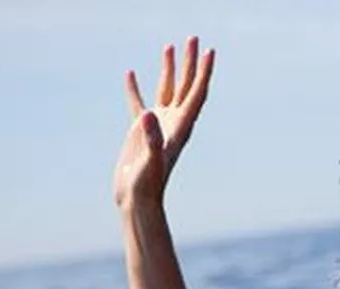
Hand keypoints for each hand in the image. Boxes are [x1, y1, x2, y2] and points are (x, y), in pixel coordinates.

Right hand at [114, 36, 215, 208]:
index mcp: (181, 127)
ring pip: (166, 90)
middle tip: (192, 38)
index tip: (209, 51)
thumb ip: (151, 137)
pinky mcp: (140, 131)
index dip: (204, 72)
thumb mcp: (151, 159)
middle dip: (189, 62)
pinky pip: (139, 103)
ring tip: (169, 46)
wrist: (137, 199)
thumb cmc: (148, 183)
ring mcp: (157, 125)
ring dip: (169, 69)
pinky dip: (136, 88)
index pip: (196, 94)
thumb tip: (149, 115)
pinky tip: (130, 73)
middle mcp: (173, 123)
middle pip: (185, 86)